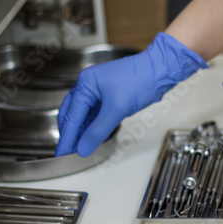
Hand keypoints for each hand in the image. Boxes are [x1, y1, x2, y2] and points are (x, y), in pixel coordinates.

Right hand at [55, 32, 207, 156]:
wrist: (160, 71)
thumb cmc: (140, 80)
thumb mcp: (116, 109)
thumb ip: (98, 131)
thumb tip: (83, 147)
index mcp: (85, 84)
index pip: (71, 116)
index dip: (67, 137)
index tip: (62, 152)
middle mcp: (89, 86)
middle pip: (73, 115)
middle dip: (70, 134)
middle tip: (67, 152)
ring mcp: (99, 91)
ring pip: (84, 116)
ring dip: (82, 132)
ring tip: (79, 148)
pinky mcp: (110, 97)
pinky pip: (96, 115)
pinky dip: (93, 127)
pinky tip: (92, 138)